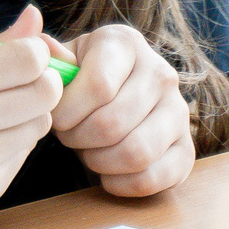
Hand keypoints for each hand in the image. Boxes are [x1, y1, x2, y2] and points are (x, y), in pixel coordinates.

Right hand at [0, 5, 61, 228]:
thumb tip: (34, 17)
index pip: (24, 58)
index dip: (35, 54)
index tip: (24, 58)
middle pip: (44, 92)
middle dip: (42, 85)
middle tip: (21, 87)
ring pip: (39, 126)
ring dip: (26, 119)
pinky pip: (21, 158)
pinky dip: (9, 148)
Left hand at [51, 24, 195, 197]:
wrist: (113, 98)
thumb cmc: (79, 80)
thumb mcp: (61, 60)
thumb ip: (45, 56)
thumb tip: (42, 49)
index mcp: (126, 44)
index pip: (98, 87)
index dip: (67, 111)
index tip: (55, 116)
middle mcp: (161, 73)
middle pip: (112, 124)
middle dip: (78, 139)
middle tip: (69, 136)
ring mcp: (179, 111)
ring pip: (136, 153)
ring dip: (99, 162)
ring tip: (88, 151)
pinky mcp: (186, 149)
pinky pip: (154, 178)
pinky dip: (122, 184)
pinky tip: (107, 173)